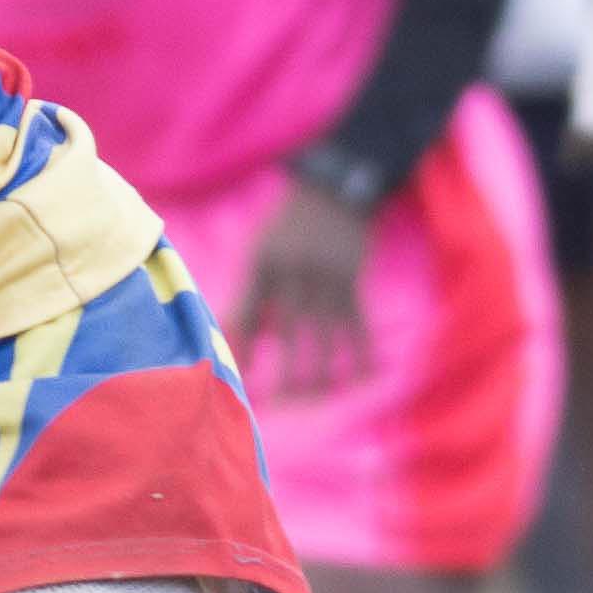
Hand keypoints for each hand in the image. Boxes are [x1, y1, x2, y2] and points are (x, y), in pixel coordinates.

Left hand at [231, 173, 377, 399]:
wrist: (334, 188)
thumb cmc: (287, 225)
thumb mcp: (259, 248)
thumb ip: (249, 290)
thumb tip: (232, 336)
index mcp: (263, 267)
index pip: (247, 316)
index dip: (242, 349)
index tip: (239, 378)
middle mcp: (295, 277)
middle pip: (289, 335)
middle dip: (285, 373)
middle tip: (279, 403)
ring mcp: (327, 282)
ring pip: (326, 338)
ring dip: (323, 371)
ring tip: (316, 397)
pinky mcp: (354, 284)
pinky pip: (358, 327)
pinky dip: (360, 354)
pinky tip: (358, 378)